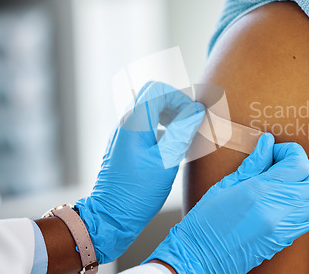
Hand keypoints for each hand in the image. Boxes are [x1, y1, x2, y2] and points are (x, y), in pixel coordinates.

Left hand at [75, 81, 204, 263]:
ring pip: (148, 108)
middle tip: (188, 120)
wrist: (112, 216)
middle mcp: (125, 123)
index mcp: (134, 123)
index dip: (179, 98)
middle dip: (174, 103)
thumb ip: (182, 131)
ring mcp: (123, 133)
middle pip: (152, 95)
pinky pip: (144, 124)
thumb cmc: (138, 193)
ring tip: (182, 132)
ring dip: (168, 114)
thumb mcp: (167, 161)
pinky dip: (160, 126)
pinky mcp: (124, 144)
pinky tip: (171, 145)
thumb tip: (196, 111)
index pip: (158, 91)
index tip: (192, 115)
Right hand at [144, 133, 308, 273]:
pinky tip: (282, 202)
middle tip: (280, 163)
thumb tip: (268, 143)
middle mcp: (279, 211)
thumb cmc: (206, 220)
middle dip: (301, 165)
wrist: (200, 257)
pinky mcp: (284, 240)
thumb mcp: (226, 184)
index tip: (274, 151)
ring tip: (282, 182)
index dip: (290, 151)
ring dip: (304, 185)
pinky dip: (302, 206)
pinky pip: (308, 219)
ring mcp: (284, 228)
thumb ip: (253, 163)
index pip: (298, 164)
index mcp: (261, 192)